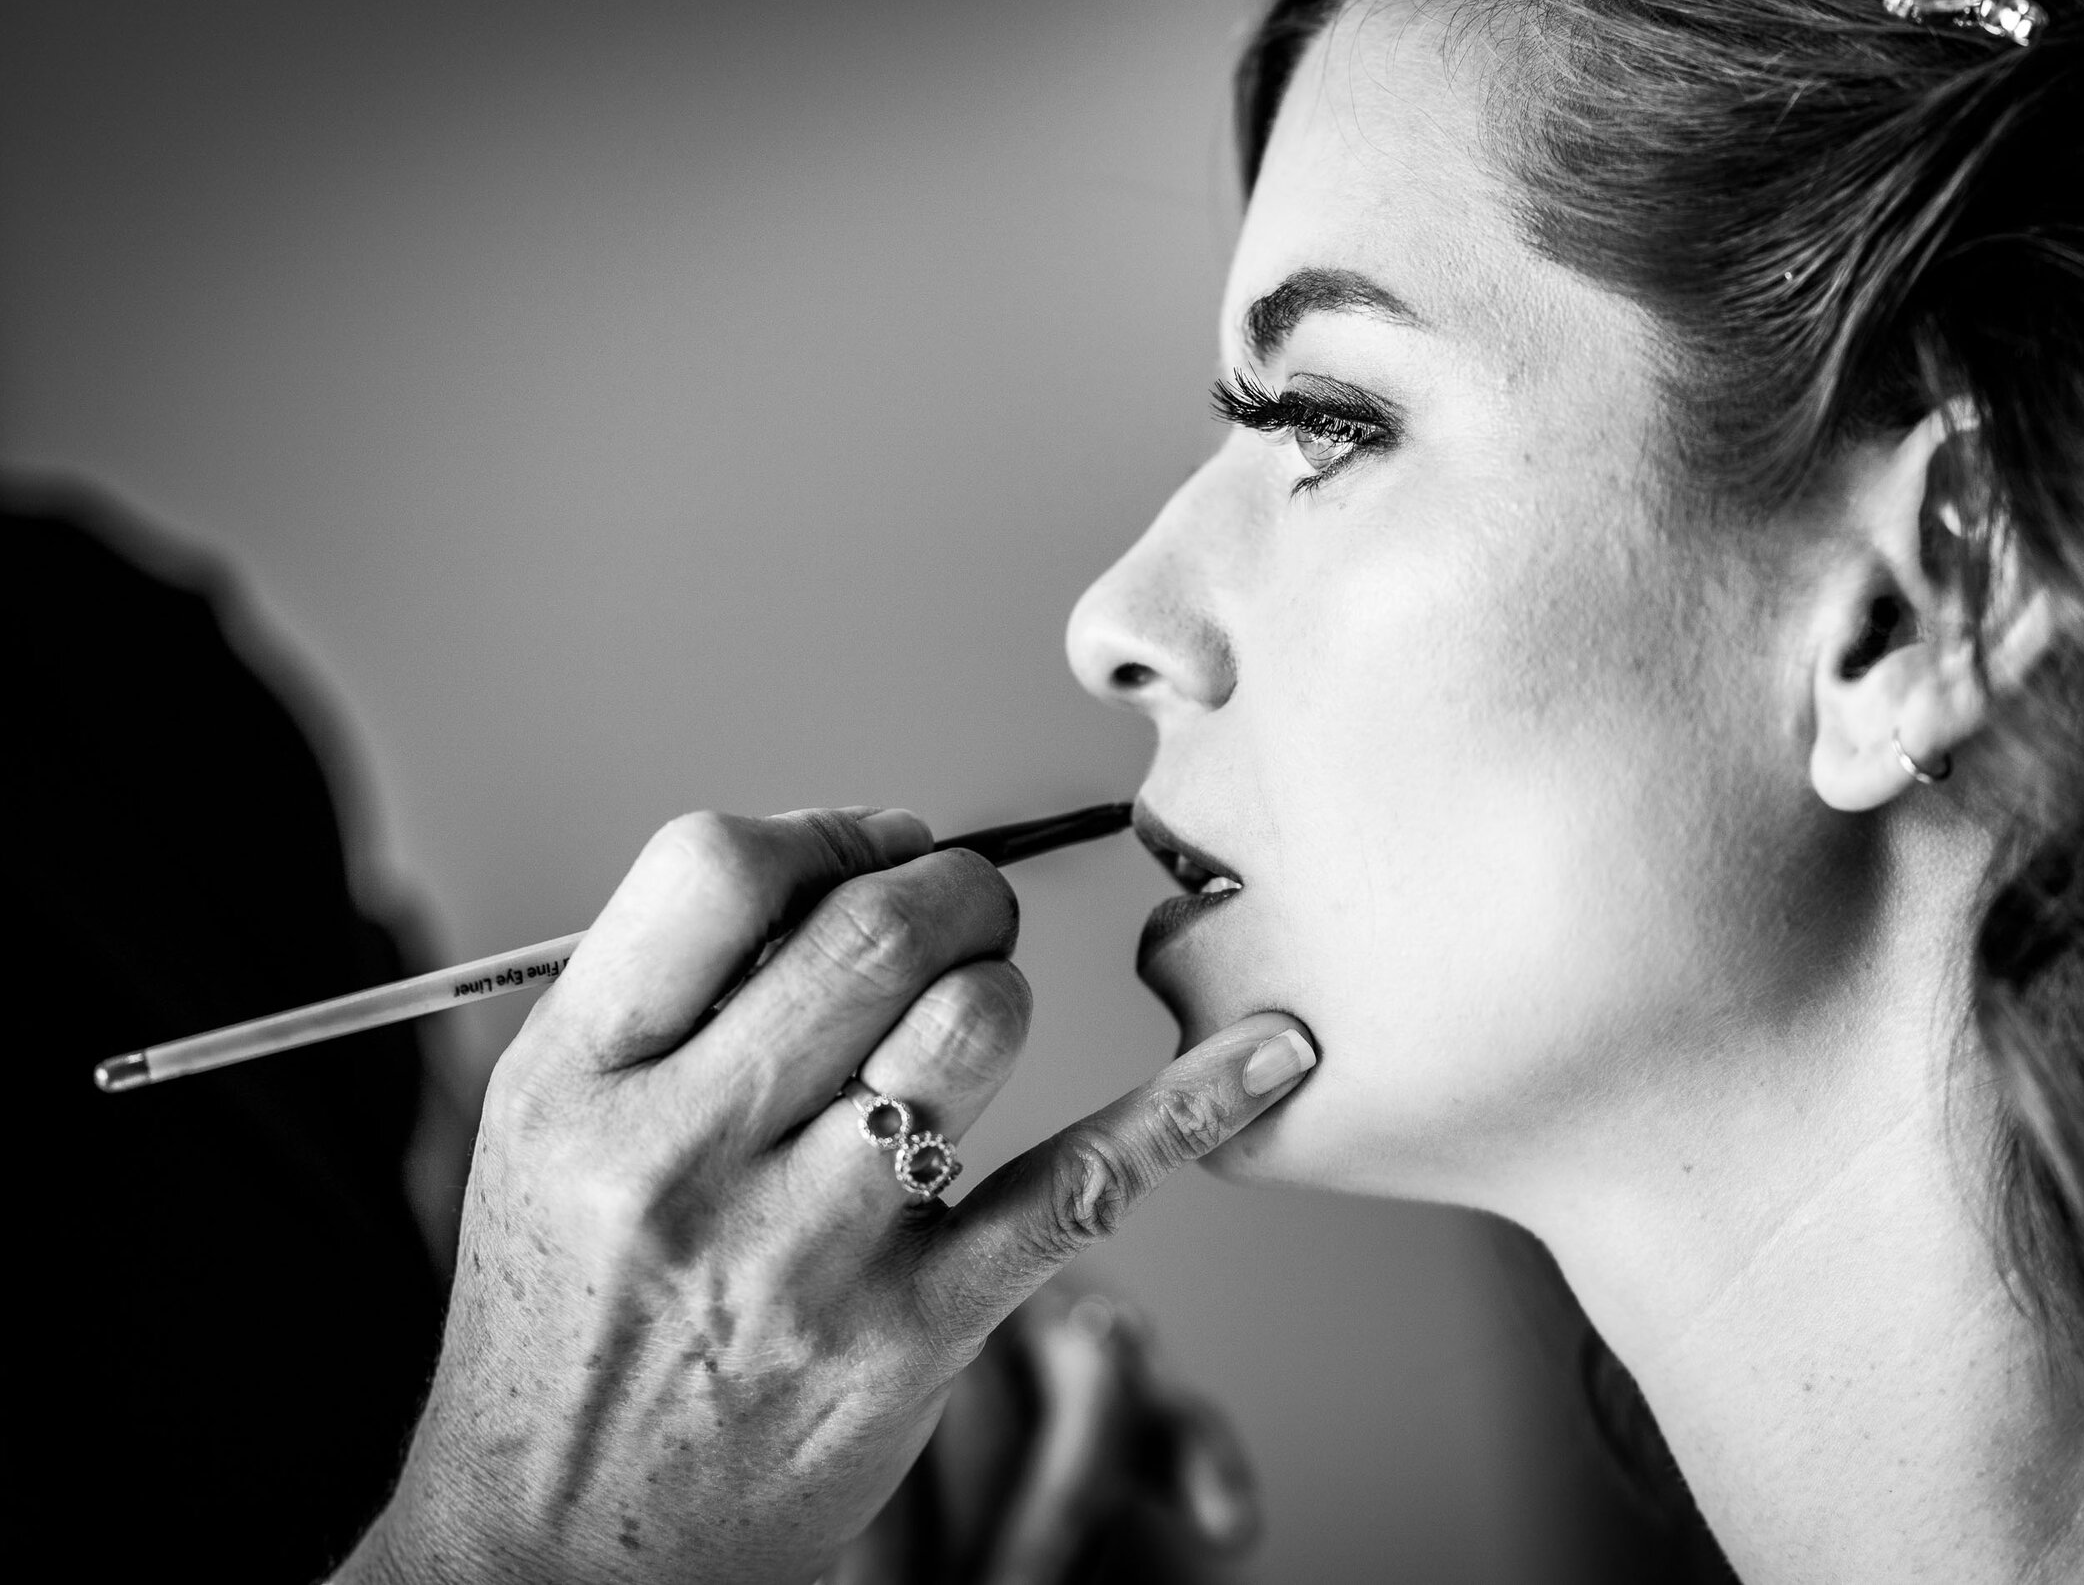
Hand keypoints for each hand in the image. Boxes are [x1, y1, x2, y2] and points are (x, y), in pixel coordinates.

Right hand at [335, 806, 1314, 1584]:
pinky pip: (1077, 1187)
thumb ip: (676, 992)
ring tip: (977, 1012)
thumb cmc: (573, 1310)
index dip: (826, 832)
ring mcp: (803, 1255)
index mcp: (577, 1082)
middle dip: (953, 889)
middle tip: (964, 908)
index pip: (715, 866)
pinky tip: (1267, 1051)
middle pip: (874, 933)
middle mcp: (681, 1160)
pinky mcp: (912, 1337)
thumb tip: (856, 861)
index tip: (871, 850)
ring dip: (1001, 988)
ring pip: (974, 1028)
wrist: (563, 1546)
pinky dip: (1185, 1106)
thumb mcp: (554, 1130)